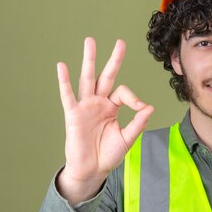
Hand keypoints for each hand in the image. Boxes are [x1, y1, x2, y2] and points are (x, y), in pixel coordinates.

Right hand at [55, 37, 153, 204]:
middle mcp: (99, 103)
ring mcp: (85, 106)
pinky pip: (68, 95)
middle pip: (106, 76)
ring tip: (90, 41)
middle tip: (120, 42)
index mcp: (112, 107)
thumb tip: (149, 107)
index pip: (123, 93)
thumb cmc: (108, 154)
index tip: (141, 108)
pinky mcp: (73, 114)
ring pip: (87, 79)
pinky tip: (61, 66)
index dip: (134, 98)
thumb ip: (137, 123)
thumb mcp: (127, 138)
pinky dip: (64, 81)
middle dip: (113, 60)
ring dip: (89, 60)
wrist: (92, 170)